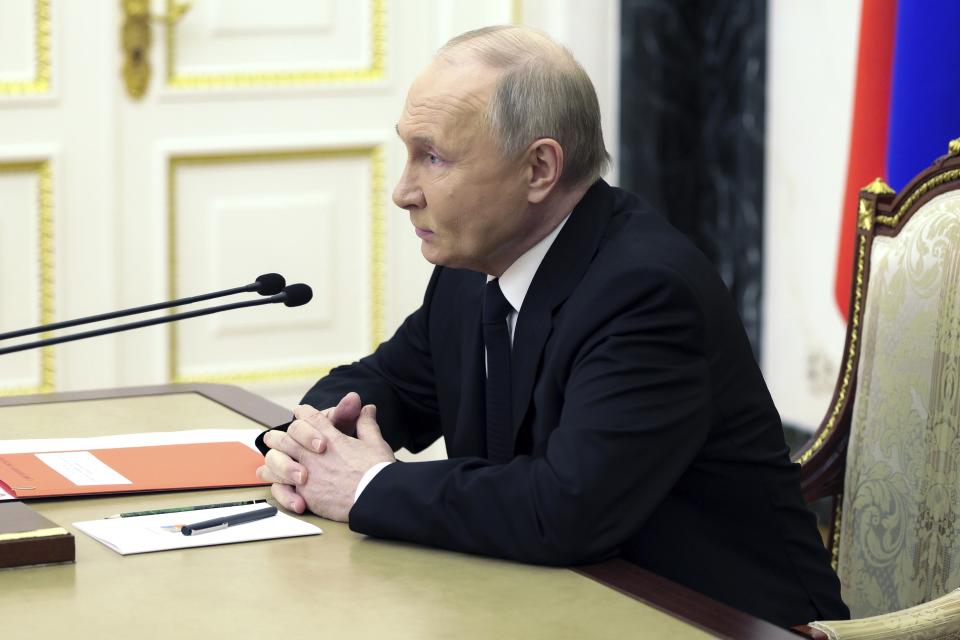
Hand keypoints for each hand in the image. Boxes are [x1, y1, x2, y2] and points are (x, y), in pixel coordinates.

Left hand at [257, 401, 394, 521]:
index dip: (304, 413)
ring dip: (273, 457)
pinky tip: (273, 481)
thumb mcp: (375, 442)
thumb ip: (366, 424)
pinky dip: (277, 484)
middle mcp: (315, 454)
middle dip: (279, 436)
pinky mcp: (306, 494)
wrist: (375, 497)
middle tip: (272, 437)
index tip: (299, 412)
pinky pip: (283, 487)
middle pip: (287, 438)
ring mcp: (308, 474)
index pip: (312, 418)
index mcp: (331, 438)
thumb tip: (367, 408)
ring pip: (279, 460)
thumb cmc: (377, 471)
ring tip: (268, 458)